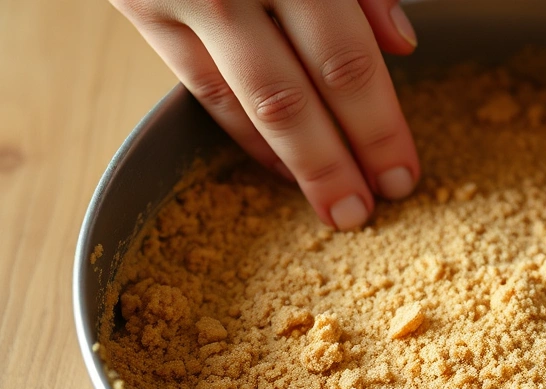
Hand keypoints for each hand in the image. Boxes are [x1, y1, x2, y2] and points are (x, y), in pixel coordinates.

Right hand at [111, 0, 420, 229]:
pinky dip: (243, 134)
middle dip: (335, 164)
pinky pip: (199, 89)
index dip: (377, 127)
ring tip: (330, 206)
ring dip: (291, 164)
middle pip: (292, 97)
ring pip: (242, 102)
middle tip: (366, 212)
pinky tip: (279, 166)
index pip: (346, 61)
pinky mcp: (141, 9)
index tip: (403, 173)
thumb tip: (401, 46)